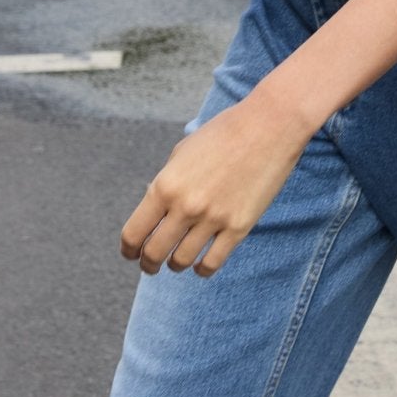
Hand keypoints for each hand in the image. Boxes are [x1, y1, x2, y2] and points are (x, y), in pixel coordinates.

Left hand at [121, 95, 312, 277]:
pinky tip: (200, 267)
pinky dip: (202, 270)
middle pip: (154, 253)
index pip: (133, 232)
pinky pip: (213, 262)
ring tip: (176, 263)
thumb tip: (155, 213)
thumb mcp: (181, 153)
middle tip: (149, 265)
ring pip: (182, 261)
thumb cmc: (222, 134)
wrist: (268, 127)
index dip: (128, 249)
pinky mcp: (239, 227)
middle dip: (148, 263)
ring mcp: (213, 219)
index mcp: (165, 186)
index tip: (131, 253)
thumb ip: (165, 184)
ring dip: (174, 265)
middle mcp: (186, 206)